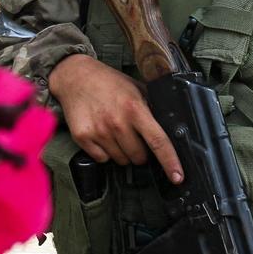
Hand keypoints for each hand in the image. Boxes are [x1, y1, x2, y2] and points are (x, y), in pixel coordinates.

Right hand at [48, 54, 183, 183]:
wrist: (75, 77)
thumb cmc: (108, 82)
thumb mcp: (136, 88)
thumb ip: (151, 107)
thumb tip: (171, 127)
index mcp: (134, 108)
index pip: (158, 141)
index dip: (170, 162)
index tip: (177, 176)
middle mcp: (117, 122)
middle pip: (139, 157)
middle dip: (140, 151)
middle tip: (133, 135)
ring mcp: (98, 131)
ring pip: (121, 160)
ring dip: (122, 151)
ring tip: (115, 131)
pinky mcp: (82, 138)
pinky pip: (102, 159)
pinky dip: (105, 152)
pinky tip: (102, 134)